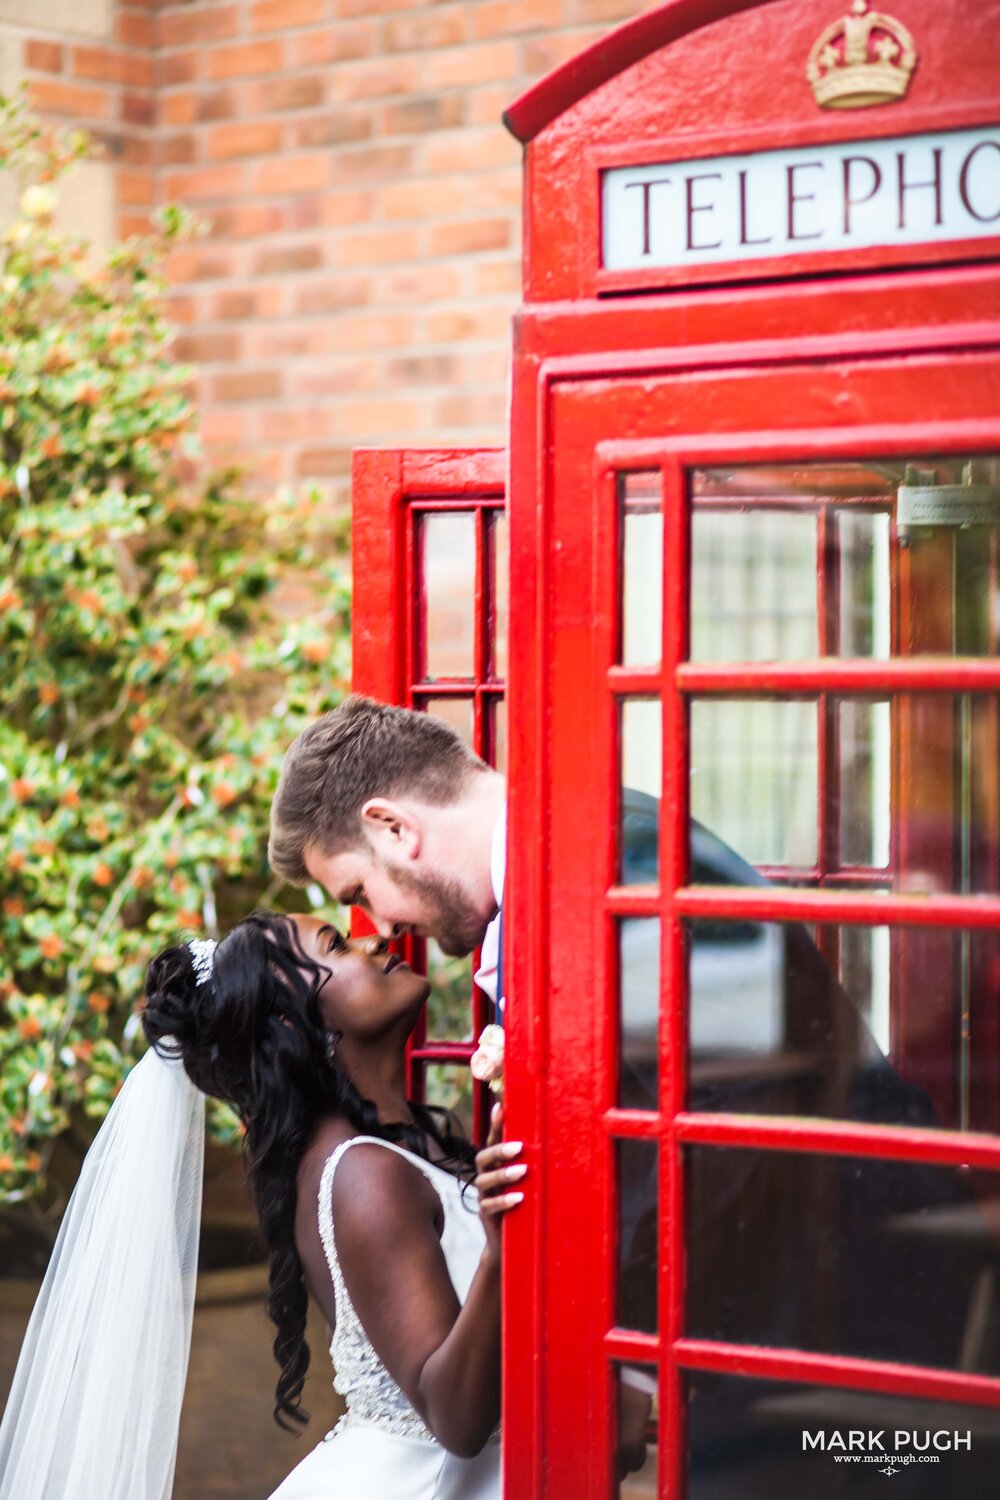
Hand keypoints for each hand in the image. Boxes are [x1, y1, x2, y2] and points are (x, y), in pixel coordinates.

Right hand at [474, 1102, 525, 1259]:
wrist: (508, 1242)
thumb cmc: (523, 1205)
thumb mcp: (527, 1182)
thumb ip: (533, 1163)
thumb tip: (557, 1139)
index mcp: (494, 1165)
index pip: (491, 1140)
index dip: (494, 1125)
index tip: (500, 1107)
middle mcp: (485, 1177)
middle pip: (482, 1157)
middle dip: (499, 1150)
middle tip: (519, 1147)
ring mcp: (483, 1196)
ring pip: (484, 1181)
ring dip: (504, 1174)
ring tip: (523, 1171)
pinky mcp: (485, 1215)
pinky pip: (489, 1205)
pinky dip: (503, 1200)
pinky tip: (518, 1198)